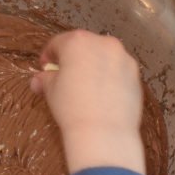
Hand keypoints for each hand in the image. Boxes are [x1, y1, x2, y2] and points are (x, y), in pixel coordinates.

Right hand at [30, 29, 144, 174]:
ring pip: (103, 57)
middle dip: (73, 60)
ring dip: (93, 66)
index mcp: (78, 42)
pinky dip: (109, 77)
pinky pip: (117, 70)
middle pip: (83, 46)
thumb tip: (39, 81)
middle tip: (64, 76)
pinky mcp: (134, 74)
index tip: (46, 66)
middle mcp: (102, 43)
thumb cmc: (74, 108)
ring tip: (85, 87)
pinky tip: (102, 94)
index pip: (59, 43)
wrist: (104, 132)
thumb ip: (46, 79)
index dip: (49, 55)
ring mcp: (122, 57)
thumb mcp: (52, 91)